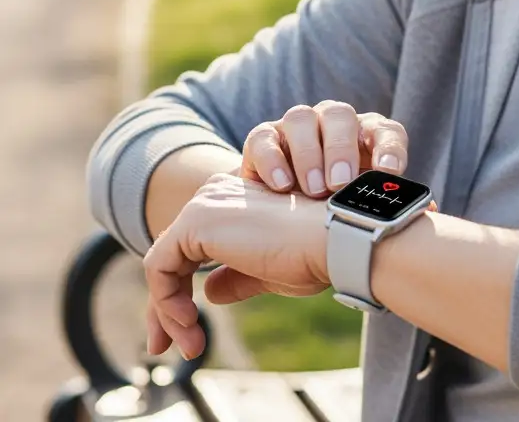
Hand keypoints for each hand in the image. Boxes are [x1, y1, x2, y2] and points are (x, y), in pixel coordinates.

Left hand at [143, 172, 329, 359]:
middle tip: (163, 347)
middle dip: (164, 307)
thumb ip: (235, 277)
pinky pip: (159, 267)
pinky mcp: (196, 220)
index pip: (190, 250)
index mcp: (234, 200)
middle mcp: (215, 194)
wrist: (336, 240)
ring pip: (162, 264)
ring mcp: (204, 204)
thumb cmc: (315, 254)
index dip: (178, 294)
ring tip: (190, 345)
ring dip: (167, 312)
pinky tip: (190, 323)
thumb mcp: (268, 271)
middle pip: (171, 257)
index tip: (186, 335)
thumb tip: (209, 291)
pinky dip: (165, 301)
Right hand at [235, 101, 409, 198]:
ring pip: (302, 119)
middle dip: (341, 148)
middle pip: (342, 116)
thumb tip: (433, 211)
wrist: (286, 212)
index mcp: (367, 137)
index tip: (390, 172)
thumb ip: (389, 206)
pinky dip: (272, 159)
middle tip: (339, 184)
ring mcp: (297, 126)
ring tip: (312, 190)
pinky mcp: (263, 137)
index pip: (386, 131)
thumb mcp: (361, 207)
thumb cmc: (336, 207)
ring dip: (308, 153)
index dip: (390, 148)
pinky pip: (264, 136)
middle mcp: (334, 123)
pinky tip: (280, 186)